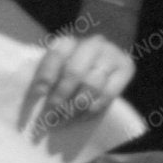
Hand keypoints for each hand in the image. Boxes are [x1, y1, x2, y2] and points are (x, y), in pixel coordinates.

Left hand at [20, 26, 134, 134]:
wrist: (105, 55)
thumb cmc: (72, 65)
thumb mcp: (57, 65)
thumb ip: (48, 77)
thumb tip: (35, 101)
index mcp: (69, 41)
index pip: (56, 55)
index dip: (46, 75)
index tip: (38, 95)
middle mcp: (92, 44)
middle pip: (74, 72)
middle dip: (60, 97)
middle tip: (50, 117)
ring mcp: (111, 55)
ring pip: (93, 85)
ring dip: (76, 107)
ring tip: (63, 121)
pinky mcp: (126, 69)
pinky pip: (109, 94)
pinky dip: (92, 109)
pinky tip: (80, 118)